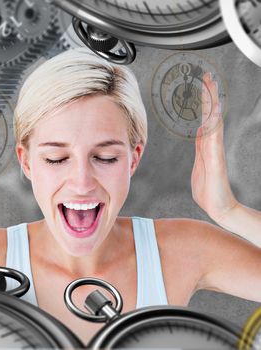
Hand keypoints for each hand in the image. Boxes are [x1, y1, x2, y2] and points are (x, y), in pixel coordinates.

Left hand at [191, 72, 237, 221]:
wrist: (218, 207)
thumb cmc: (208, 190)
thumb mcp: (199, 166)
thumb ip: (201, 149)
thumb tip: (200, 134)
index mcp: (206, 146)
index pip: (205, 120)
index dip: (204, 104)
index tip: (203, 88)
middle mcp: (211, 145)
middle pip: (210, 116)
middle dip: (209, 97)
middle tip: (207, 77)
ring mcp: (214, 151)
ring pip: (213, 123)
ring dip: (211, 105)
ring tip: (211, 86)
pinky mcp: (215, 159)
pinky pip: (214, 138)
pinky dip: (214, 124)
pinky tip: (214, 111)